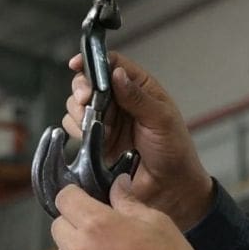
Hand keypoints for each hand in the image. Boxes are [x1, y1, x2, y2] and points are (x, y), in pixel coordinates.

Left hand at [52, 176, 203, 249]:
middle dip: (74, 221)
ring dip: (75, 249)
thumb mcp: (156, 221)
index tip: (85, 197)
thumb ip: (128, 201)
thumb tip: (118, 185)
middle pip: (58, 226)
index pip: (64, 198)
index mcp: (96, 225)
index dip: (74, 194)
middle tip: (100, 226)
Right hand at [65, 52, 213, 229]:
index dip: (92, 60)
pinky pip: (74, 127)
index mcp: (139, 87)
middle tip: (86, 100)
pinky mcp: (95, 140)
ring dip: (81, 114)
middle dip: (81, 89)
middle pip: (87, 82)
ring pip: (76, 105)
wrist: (170, 189)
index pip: (112, 63)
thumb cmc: (174, 151)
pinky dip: (78, 131)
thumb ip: (137, 97)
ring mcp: (105, 120)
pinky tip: (96, 140)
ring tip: (102, 129)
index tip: (76, 64)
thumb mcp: (161, 120)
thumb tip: (117, 74)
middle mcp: (118, 100)